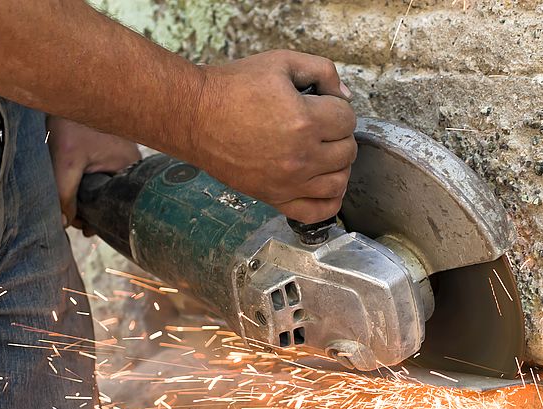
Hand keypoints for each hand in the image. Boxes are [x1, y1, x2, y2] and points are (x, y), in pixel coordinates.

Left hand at [47, 116, 141, 233]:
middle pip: (112, 198)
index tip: (83, 227)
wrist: (64, 90)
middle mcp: (131, 165)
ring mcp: (120, 157)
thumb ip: (65, 195)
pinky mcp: (109, 151)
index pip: (119, 205)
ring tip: (70, 208)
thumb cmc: (71, 122)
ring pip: (105, 188)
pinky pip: (101, 175)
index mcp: (132, 168)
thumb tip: (63, 223)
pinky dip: (87, 184)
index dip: (100, 219)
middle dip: (93, 210)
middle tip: (73, 220)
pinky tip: (73, 192)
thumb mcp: (66, 162)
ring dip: (88, 198)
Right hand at [189, 50, 357, 222]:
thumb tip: (344, 96)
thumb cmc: (232, 88)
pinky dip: (329, 201)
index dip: (338, 107)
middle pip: (347, 151)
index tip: (322, 104)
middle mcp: (300, 156)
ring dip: (338, 166)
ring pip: (339, 182)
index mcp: (304, 121)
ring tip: (323, 153)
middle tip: (321, 126)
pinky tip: (323, 184)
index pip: (348, 120)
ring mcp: (288, 182)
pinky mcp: (274, 197)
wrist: (194, 115)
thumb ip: (322, 70)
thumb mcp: (281, 62)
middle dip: (339, 134)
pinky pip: (317, 212)